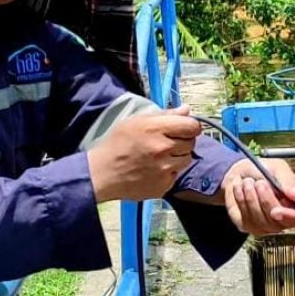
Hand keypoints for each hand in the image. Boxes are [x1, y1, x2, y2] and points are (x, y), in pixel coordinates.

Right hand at [87, 105, 201, 201]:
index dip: (190, 126)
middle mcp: (163, 149)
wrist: (102, 173)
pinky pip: (176, 175)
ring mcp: (165, 169)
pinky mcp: (163, 185)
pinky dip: (169, 172)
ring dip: (178, 157)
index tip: (184, 129)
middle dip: (183, 141)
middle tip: (166, 143)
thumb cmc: (117, 144)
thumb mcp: (136, 121)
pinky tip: (154, 170)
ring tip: (159, 157)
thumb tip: (187, 110)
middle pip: (191, 143)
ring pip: (186, 159)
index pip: (192, 126)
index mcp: (156, 129)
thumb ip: (164, 114)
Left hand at [222, 158, 294, 235]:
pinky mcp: (249, 225)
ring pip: (260, 219)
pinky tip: (241, 189)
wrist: (241, 172)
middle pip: (278, 221)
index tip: (276, 211)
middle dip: (266, 200)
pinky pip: (246, 217)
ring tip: (248, 182)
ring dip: (251, 197)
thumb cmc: (263, 170)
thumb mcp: (278, 169)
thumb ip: (289, 183)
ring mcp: (266, 224)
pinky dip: (241, 199)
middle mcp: (283, 217)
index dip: (288, 216)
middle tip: (260, 183)